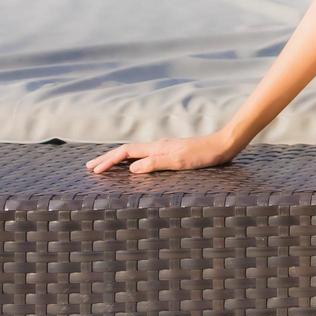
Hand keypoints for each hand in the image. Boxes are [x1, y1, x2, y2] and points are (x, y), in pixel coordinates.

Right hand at [84, 131, 237, 174]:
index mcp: (157, 148)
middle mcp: (159, 146)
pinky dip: (134, 161)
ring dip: (119, 160)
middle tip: (90, 167)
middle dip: (108, 158)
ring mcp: (166, 148)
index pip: (126, 153)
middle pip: (127, 151)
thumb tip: (131, 169)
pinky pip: (146, 156)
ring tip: (106, 167)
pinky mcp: (174, 152)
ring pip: (136, 153)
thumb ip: (156, 164)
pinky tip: (136, 166)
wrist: (225, 144)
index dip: (108, 161)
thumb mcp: (180, 161)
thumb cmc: (205, 155)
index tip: (93, 171)